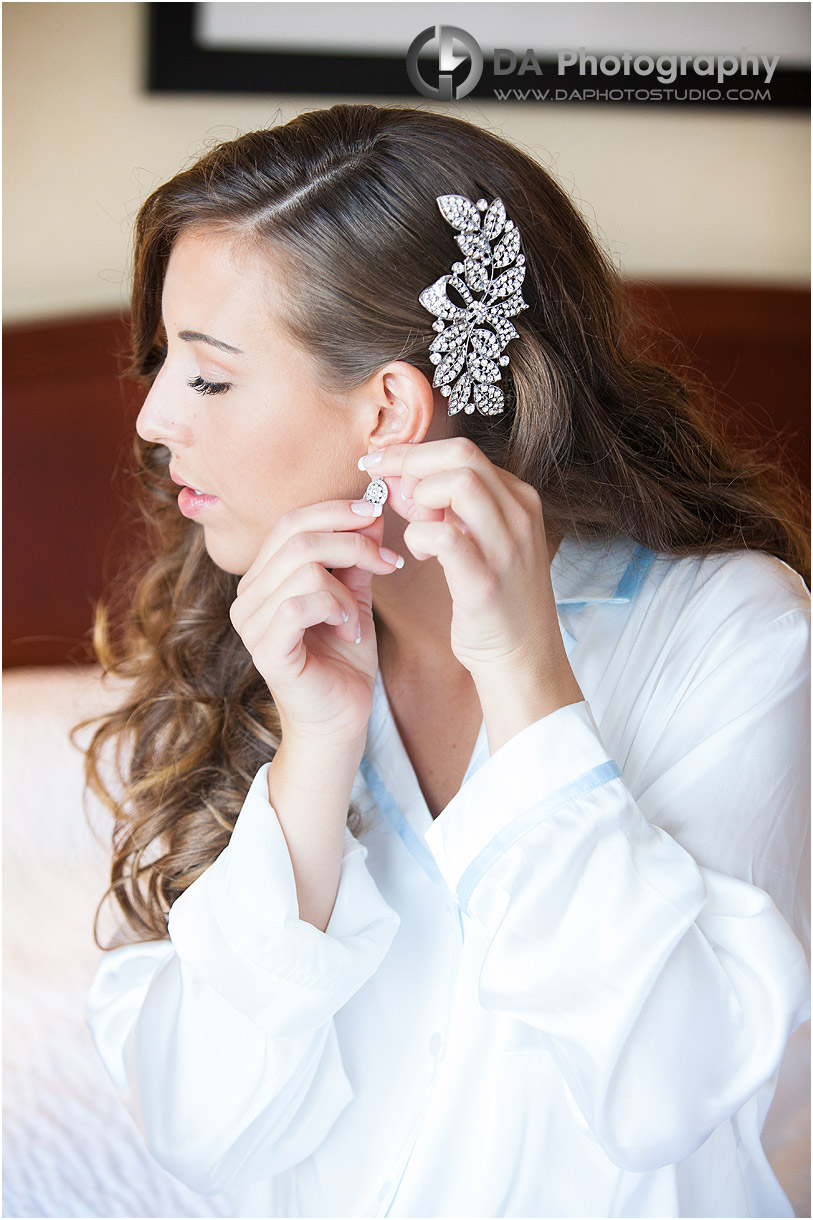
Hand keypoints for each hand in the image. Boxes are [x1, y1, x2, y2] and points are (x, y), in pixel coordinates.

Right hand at [230, 500, 402, 747]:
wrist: (340, 717)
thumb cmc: (344, 658)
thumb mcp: (354, 595)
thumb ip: (355, 557)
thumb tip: (371, 511)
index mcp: (263, 577)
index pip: (291, 521)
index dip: (337, 511)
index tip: (378, 516)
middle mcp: (247, 596)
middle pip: (297, 538)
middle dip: (352, 542)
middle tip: (388, 562)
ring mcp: (250, 623)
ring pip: (303, 570)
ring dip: (347, 589)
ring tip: (358, 618)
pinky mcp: (265, 650)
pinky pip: (300, 606)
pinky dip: (336, 610)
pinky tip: (349, 629)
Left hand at [362, 437, 582, 740]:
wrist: (524, 658)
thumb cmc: (497, 600)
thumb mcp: (484, 539)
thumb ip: (452, 507)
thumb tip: (404, 478)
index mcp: (519, 499)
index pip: (463, 450)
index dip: (415, 454)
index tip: (384, 466)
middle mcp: (519, 515)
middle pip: (460, 455)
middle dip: (410, 463)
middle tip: (385, 487)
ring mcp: (506, 547)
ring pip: (459, 482)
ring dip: (421, 496)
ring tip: (413, 523)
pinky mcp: (486, 582)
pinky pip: (445, 536)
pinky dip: (420, 536)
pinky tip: (419, 554)